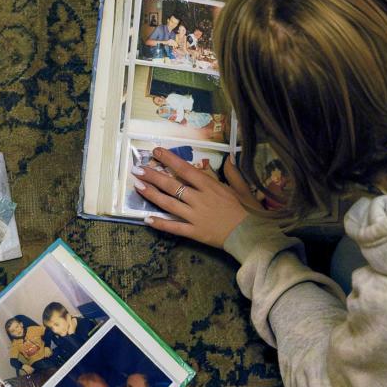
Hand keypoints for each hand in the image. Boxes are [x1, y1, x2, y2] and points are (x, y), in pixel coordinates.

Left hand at [135, 151, 260, 247]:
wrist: (250, 234)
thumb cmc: (247, 210)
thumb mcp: (242, 189)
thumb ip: (232, 173)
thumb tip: (228, 158)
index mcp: (210, 186)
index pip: (185, 169)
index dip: (169, 159)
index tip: (156, 151)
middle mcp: (199, 199)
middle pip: (172, 185)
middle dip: (153, 176)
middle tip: (137, 169)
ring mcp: (195, 216)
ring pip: (169, 204)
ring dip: (152, 195)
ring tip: (138, 186)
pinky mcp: (194, 232)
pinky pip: (174, 227)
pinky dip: (160, 223)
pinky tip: (147, 219)